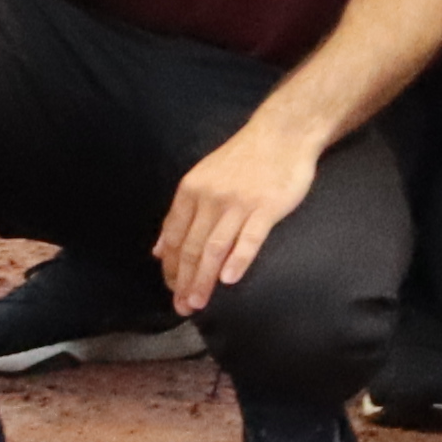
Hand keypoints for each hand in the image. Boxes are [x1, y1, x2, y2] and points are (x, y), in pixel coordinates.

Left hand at [154, 108, 324, 308]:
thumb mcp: (202, 178)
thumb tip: (159, 250)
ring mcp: (238, 203)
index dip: (171, 268)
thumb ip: (181, 214)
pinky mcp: (266, 207)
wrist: (281, 133)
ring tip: (198, 303)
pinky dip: (238, 259)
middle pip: (192, 247)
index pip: (175, 237)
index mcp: (191, 190)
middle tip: (182, 308)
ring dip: (204, 279)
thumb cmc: (242, 159)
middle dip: (184, 281)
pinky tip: (229, 280)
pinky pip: (249, 238)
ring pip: (215, 248)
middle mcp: (210, 197)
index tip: (171, 291)